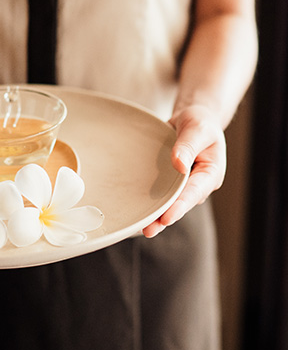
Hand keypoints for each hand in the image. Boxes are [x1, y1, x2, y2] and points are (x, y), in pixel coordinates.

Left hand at [142, 105, 226, 237]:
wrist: (194, 121)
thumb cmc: (200, 123)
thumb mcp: (197, 128)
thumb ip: (188, 145)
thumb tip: (178, 164)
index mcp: (210, 172)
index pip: (194, 192)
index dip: (180, 206)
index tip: (168, 217)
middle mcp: (198, 183)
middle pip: (181, 203)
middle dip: (166, 217)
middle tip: (149, 229)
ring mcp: (185, 185)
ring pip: (171, 203)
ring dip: (157, 215)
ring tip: (142, 228)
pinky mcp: (172, 183)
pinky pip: (162, 194)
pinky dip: (152, 204)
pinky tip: (139, 213)